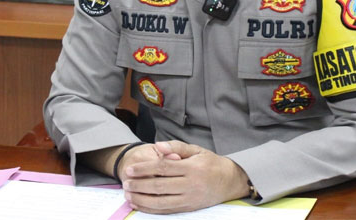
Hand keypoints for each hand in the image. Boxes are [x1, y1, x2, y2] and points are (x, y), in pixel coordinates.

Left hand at [121, 140, 249, 213]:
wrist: (230, 182)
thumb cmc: (211, 163)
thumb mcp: (197, 150)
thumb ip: (176, 147)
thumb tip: (158, 146)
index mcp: (192, 168)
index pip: (163, 167)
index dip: (145, 169)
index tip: (130, 169)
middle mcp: (191, 184)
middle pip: (159, 185)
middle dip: (139, 185)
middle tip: (125, 182)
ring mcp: (190, 198)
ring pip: (161, 201)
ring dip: (142, 199)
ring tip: (128, 194)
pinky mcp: (189, 208)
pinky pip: (167, 210)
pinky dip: (151, 209)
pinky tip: (140, 204)